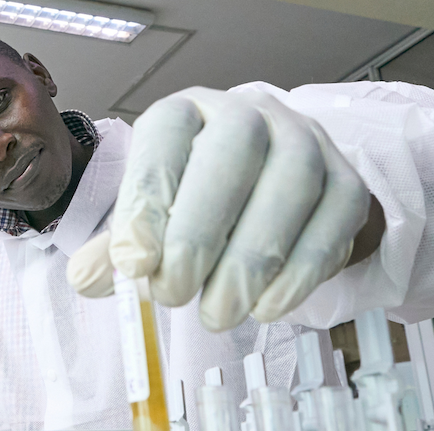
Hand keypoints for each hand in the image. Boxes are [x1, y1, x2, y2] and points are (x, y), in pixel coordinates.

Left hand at [68, 86, 371, 330]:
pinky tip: (269, 307)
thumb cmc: (196, 203)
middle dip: (198, 234)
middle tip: (174, 296)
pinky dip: (302, 269)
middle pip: (231, 155)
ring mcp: (306, 142)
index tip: (132, 264)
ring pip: (290, 185)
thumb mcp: (148, 218)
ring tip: (219, 313)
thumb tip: (86, 278)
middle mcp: (248, 114)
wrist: (268, 193)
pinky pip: (334, 218)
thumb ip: (117, 248)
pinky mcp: (347, 181)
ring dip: (251, 259)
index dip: (146, 202)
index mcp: (186, 114)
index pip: (165, 140)